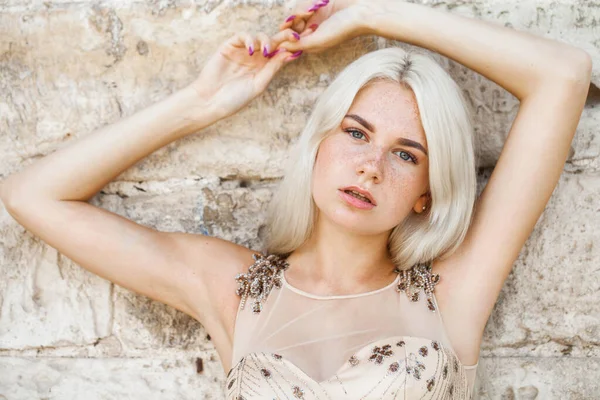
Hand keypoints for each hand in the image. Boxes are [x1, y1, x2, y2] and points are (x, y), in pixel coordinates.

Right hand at [186, 29, 301, 119]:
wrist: (211, 102)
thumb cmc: (234, 99)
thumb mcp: (258, 84)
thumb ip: (272, 68)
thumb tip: (289, 54)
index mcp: (264, 68)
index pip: (280, 54)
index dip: (290, 47)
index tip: (300, 46)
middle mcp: (255, 58)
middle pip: (272, 42)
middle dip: (284, 37)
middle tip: (293, 37)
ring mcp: (242, 51)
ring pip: (259, 37)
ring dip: (266, 40)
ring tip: (266, 51)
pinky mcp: (229, 46)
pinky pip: (242, 35)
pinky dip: (249, 39)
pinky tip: (250, 50)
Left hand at [275, 0, 372, 53]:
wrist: (363, 11)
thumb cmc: (343, 29)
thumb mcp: (319, 40)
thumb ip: (298, 45)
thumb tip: (280, 48)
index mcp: (310, 44)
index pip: (288, 42)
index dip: (284, 36)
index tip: (291, 33)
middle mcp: (310, 32)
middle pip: (289, 26)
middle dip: (294, 20)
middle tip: (307, 15)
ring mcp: (313, 18)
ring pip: (295, 13)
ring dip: (302, 9)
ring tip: (315, 7)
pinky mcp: (317, 5)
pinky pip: (303, 4)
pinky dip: (307, 3)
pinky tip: (320, 3)